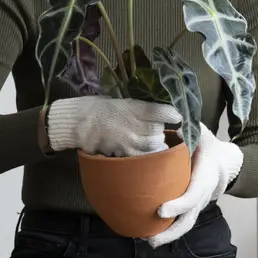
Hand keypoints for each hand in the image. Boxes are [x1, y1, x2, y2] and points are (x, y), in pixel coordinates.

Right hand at [45, 96, 181, 156]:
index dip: (172, 114)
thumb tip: (159, 113)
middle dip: (160, 130)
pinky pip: (144, 156)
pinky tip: (147, 152)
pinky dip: (149, 155)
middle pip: (158, 130)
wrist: (80, 123)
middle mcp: (133, 123)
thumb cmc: (100, 109)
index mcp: (133, 107)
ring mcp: (129, 140)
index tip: (177, 116)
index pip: (160, 111)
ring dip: (156, 142)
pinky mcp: (124, 153)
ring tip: (152, 140)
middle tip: (156, 129)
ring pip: (154, 144)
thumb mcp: (122, 101)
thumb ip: (140, 108)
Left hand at [147, 124, 242, 246]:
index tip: (160, 210)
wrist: (226, 161)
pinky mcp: (190, 208)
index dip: (178, 205)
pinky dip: (167, 231)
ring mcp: (197, 205)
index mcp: (205, 178)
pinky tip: (149, 235)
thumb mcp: (203, 133)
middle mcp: (202, 195)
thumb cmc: (209, 146)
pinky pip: (181, 222)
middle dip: (171, 231)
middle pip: (189, 219)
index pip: (193, 195)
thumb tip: (174, 126)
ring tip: (148, 241)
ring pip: (185, 225)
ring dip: (168, 236)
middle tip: (151, 238)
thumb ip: (190, 129)